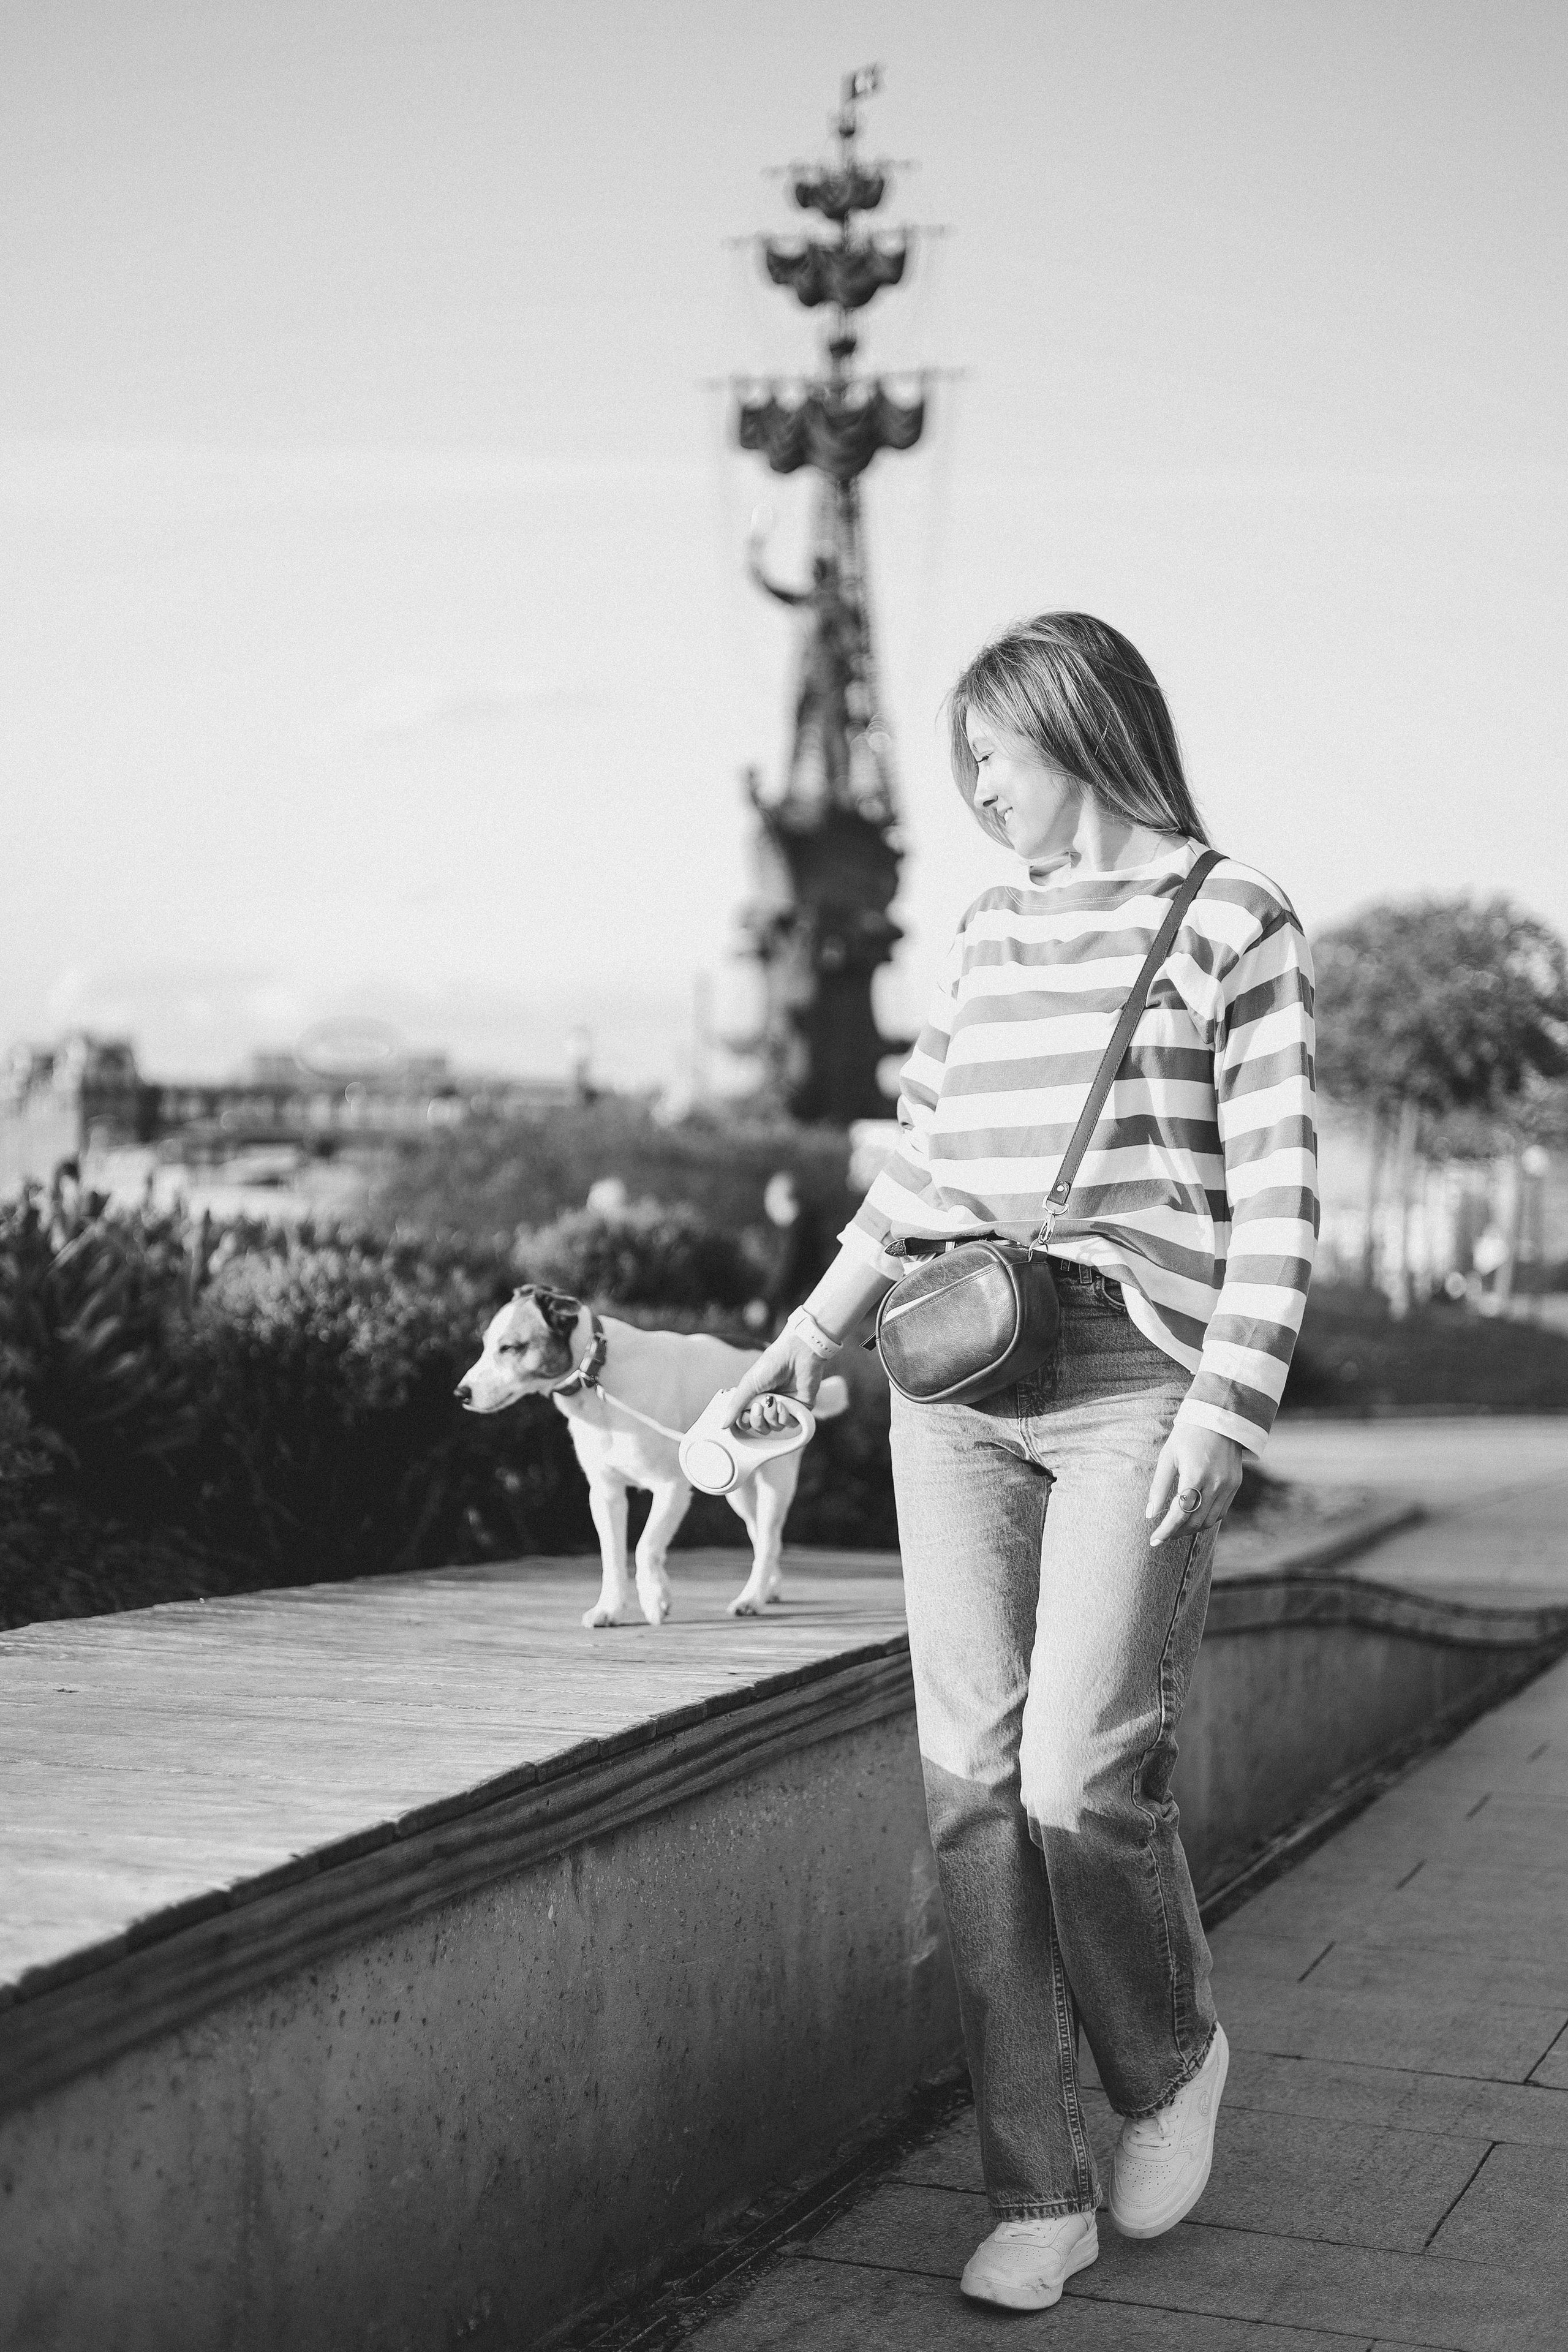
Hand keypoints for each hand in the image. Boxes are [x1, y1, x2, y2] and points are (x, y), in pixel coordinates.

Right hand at [722, 1328, 826, 1432]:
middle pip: (760, 1428)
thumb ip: (735, 1405)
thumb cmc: (772, 1364)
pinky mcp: (799, 1410)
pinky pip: (790, 1425)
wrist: (797, 1355)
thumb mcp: (749, 1383)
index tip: (745, 1413)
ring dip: (771, 1416)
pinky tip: (784, 1404)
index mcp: (755, 1398)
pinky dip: (785, 1417)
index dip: (744, 1422)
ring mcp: (785, 1408)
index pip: (746, 1421)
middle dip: (758, 1420)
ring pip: (775, 1428)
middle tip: (759, 1406)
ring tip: (773, 1401)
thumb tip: (722, 1425)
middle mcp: (769, 1405)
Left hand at [1146, 1423, 1243, 1547]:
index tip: (1154, 1540)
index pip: (1179, 1514)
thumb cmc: (1187, 1435)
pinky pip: (1221, 1512)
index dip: (1166, 1531)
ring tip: (1177, 1527)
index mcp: (1195, 1475)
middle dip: (1177, 1532)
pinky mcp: (1235, 1484)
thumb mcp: (1167, 1457)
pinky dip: (1207, 1519)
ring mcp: (1228, 1485)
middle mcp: (1215, 1483)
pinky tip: (1194, 1516)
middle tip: (1163, 1534)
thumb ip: (1158, 1488)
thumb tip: (1149, 1515)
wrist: (1218, 1418)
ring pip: (1210, 1521)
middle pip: (1195, 1522)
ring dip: (1192, 1528)